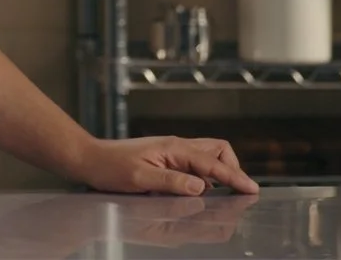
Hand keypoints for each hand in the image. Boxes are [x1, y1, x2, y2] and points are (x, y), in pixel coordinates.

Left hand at [70, 135, 259, 195]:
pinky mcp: (166, 159)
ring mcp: (172, 152)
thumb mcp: (138, 177)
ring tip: (226, 193)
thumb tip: (201, 187)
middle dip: (232, 168)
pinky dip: (205, 175)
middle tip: (239, 191)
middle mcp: (176, 147)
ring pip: (208, 156)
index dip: (235, 176)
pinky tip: (202, 190)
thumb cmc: (109, 167)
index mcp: (174, 148)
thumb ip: (170, 181)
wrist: (88, 158)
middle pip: (218, 150)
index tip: (252, 190)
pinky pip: (195, 164)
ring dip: (219, 172)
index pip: (213, 163)